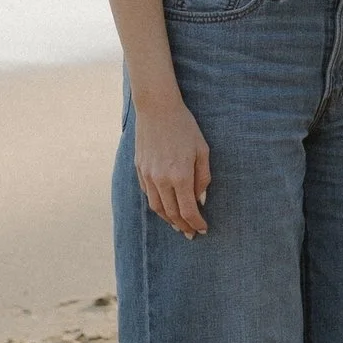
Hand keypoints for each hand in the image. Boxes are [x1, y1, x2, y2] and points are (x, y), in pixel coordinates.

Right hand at [135, 93, 211, 233]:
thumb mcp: (202, 150)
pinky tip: (165, 206)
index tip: (203, 229)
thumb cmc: (184, 127)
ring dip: (168, 220)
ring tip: (178, 225)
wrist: (157, 108)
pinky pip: (148, 194)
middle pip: (172, 214)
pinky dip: (158, 205)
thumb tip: (201, 200)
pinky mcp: (139, 169)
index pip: (188, 211)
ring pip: (157, 208)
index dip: (197, 223)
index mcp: (180, 176)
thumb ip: (203, 178)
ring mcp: (148, 175)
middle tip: (191, 234)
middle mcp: (161, 180)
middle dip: (183, 226)